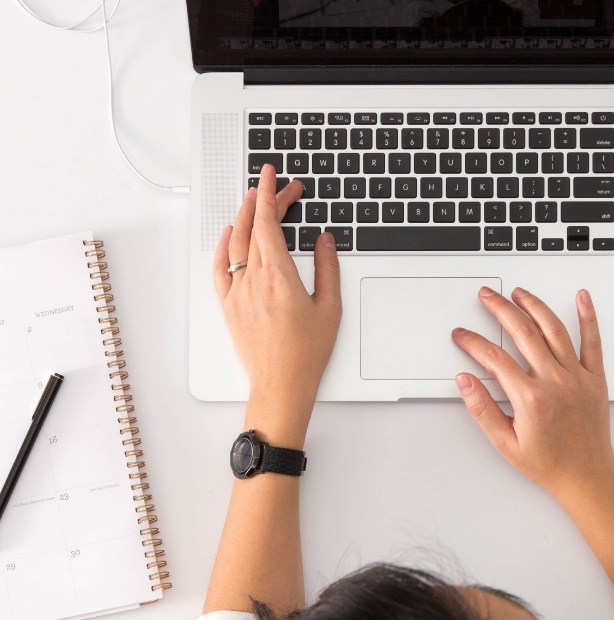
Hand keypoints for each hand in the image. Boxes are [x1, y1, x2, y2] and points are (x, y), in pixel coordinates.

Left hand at [214, 164, 341, 447]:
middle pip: (253, 228)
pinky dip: (223, 246)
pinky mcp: (229, 306)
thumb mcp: (330, 307)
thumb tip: (324, 240)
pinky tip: (228, 235)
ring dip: (243, 217)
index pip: (268, 223)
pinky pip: (220, 268)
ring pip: (235, 243)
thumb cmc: (306, 353)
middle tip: (279, 188)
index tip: (273, 176)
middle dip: (265, 201)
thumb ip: (328, 268)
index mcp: (279, 277)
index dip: (270, 194)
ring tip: (253, 201)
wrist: (281, 384)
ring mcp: (237, 292)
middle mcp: (253, 280)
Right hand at [452, 287, 613, 505]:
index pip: (494, 358)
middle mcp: (555, 382)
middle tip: (487, 296)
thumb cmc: (548, 463)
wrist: (586, 477)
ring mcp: (577, 377)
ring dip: (534, 306)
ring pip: (554, 330)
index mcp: (530, 398)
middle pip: (523, 332)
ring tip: (519, 292)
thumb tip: (465, 381)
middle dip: (500, 309)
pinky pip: (592, 341)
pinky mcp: (595, 378)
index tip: (462, 335)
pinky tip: (582, 298)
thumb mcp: (505, 443)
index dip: (473, 342)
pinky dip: (588, 317)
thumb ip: (482, 409)